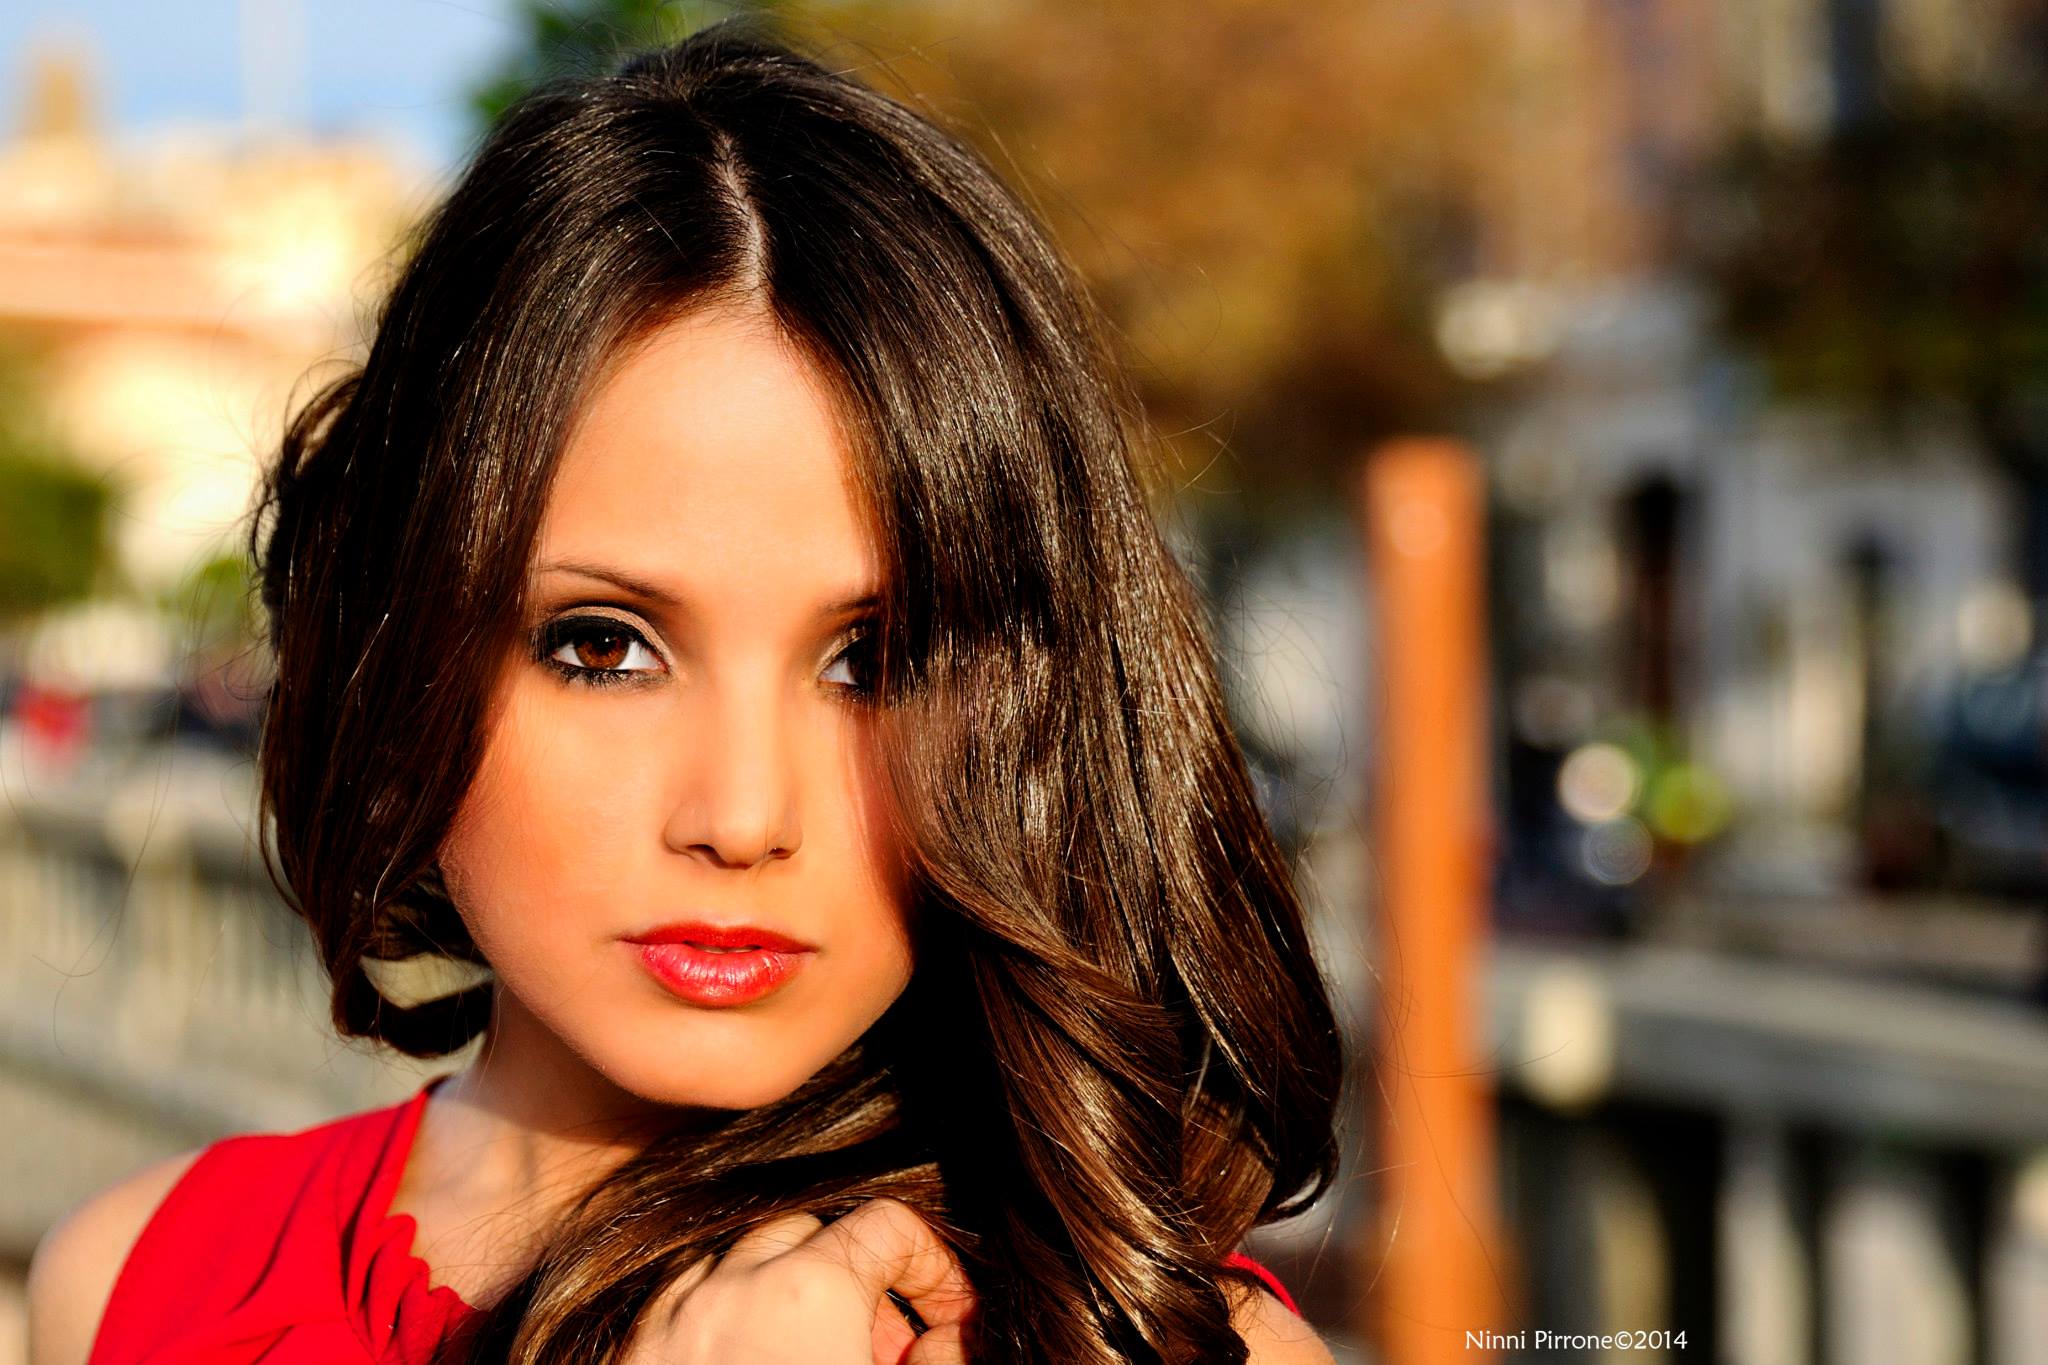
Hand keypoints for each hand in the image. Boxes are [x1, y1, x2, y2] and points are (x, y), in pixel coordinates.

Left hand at [622, 1198, 978, 1364]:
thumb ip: (944, 1357)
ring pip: (731, 1259)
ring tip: (810, 1352)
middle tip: (879, 1347)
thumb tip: (943, 1340)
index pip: (892, 1226)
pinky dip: (713, 1315)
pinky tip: (744, 1361)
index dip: (935, 1269)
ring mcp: (669, 1324)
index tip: (948, 1321)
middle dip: (852, 1275)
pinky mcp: (630, 1357)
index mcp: (810, 1290)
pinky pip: (673, 1304)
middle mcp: (731, 1287)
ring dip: (779, 1289)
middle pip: (809, 1232)